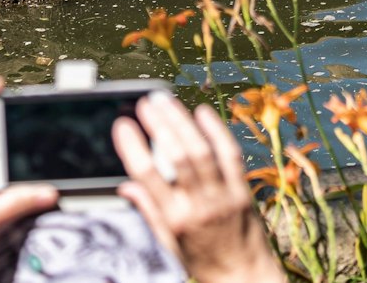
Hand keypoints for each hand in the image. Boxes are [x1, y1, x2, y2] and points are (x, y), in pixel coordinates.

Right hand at [114, 93, 285, 282]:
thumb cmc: (203, 262)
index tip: (122, 125)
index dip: (133, 147)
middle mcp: (198, 205)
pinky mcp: (243, 190)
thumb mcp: (169, 243)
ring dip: (182, 122)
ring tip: (166, 101)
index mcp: (174, 219)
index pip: (147, 177)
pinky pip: (229, 154)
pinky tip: (202, 112)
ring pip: (201, 151)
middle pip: (176, 157)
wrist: (245, 278)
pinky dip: (216, 130)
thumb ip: (148, 211)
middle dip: (159, 125)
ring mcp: (223, 196)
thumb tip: (124, 187)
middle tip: (145, 104)